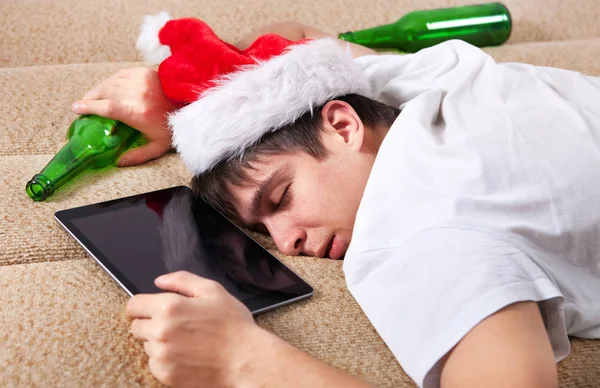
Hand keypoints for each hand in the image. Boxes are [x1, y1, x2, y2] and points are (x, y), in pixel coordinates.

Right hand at [72, 68, 175, 166]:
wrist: (189, 102)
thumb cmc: (173, 125)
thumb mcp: (158, 146)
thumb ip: (138, 156)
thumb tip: (118, 163)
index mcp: (137, 112)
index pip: (107, 107)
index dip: (89, 107)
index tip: (76, 108)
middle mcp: (136, 94)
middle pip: (103, 93)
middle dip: (91, 99)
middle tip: (83, 107)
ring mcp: (139, 80)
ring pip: (109, 83)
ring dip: (99, 90)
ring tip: (94, 99)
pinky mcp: (142, 72)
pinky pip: (118, 75)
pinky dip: (110, 82)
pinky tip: (108, 89)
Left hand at [126, 271, 258, 387]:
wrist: (245, 360)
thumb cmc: (233, 326)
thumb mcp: (213, 291)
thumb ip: (182, 280)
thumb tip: (160, 281)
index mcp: (169, 307)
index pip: (133, 305)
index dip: (142, 305)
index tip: (149, 309)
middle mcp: (160, 331)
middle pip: (136, 326)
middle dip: (151, 323)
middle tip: (176, 325)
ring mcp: (162, 355)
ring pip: (147, 345)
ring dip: (159, 342)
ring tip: (186, 341)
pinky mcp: (166, 374)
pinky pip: (155, 364)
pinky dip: (166, 360)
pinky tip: (187, 355)